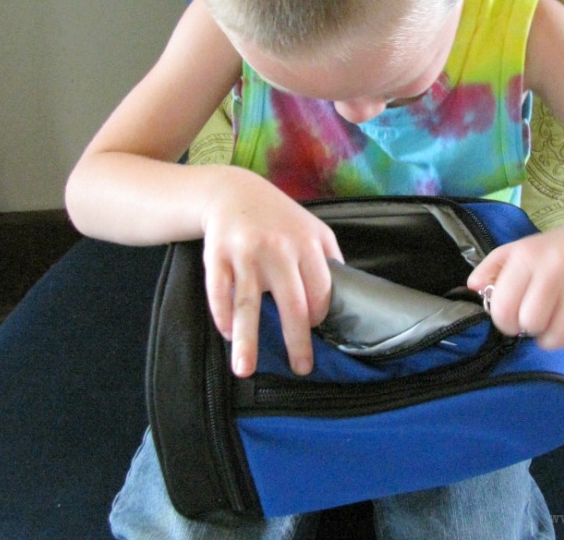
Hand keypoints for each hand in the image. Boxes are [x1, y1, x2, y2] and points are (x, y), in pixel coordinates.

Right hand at [201, 171, 341, 377]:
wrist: (234, 192)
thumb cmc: (279, 217)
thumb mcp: (313, 228)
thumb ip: (329, 259)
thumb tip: (346, 296)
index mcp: (306, 243)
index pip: (320, 290)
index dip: (319, 315)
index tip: (315, 330)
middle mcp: (278, 249)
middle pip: (291, 304)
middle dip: (297, 340)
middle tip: (300, 367)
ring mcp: (245, 253)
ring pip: (247, 303)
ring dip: (246, 340)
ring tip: (245, 369)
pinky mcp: (216, 255)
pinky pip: (218, 293)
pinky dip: (222, 316)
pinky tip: (227, 334)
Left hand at [466, 226, 563, 348]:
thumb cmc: (548, 252)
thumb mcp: (513, 252)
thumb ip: (489, 270)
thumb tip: (473, 288)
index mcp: (529, 256)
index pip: (505, 307)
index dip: (503, 321)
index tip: (510, 318)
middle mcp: (559, 267)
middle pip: (533, 322)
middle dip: (528, 328)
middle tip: (532, 320)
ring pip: (561, 334)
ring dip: (551, 338)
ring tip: (549, 326)